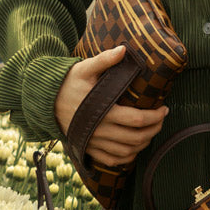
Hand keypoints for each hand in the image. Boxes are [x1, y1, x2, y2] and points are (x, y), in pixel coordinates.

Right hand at [55, 44, 168, 167]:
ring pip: (126, 151)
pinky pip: (111, 160)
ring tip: (152, 132)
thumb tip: (124, 49)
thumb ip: (104, 60)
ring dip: (143, 144)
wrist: (45, 101)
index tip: (164, 109)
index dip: (155, 117)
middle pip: (135, 138)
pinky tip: (135, 149)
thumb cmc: (67, 83)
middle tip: (162, 119)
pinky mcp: (88, 147)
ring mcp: (93, 141)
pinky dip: (127, 158)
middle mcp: (99, 130)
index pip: (137, 120)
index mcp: (102, 111)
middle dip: (154, 130)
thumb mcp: (84, 68)